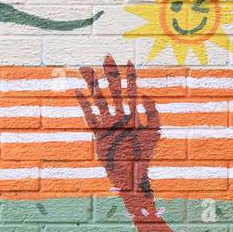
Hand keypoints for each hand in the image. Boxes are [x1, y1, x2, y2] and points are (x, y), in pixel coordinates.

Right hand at [77, 56, 159, 195]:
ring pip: (99, 99)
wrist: (130, 175)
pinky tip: (78, 91)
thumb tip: (144, 95)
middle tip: (106, 56)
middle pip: (113, 90)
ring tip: (86, 68)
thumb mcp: (154, 133)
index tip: (129, 60)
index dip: (130, 76)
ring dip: (93, 83)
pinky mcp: (98, 132)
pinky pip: (89, 115)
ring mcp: (107, 123)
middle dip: (110, 73)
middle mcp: (119, 116)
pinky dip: (83, 103)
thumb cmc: (144, 156)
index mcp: (133, 115)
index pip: (131, 90)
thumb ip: (153, 113)